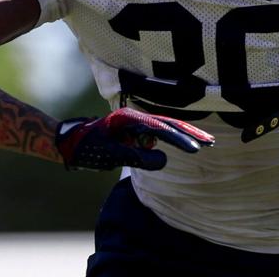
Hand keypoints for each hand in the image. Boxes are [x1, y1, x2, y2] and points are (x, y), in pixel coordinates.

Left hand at [55, 108, 214, 170]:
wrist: (67, 143)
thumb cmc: (87, 149)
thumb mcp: (111, 156)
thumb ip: (137, 158)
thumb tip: (165, 161)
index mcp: (130, 119)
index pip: (161, 128)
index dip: (181, 139)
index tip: (197, 149)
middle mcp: (134, 117)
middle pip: (169, 123)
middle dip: (190, 132)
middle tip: (211, 143)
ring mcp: (134, 122)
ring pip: (165, 126)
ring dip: (184, 133)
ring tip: (204, 143)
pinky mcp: (133, 129)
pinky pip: (157, 132)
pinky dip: (172, 137)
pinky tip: (183, 143)